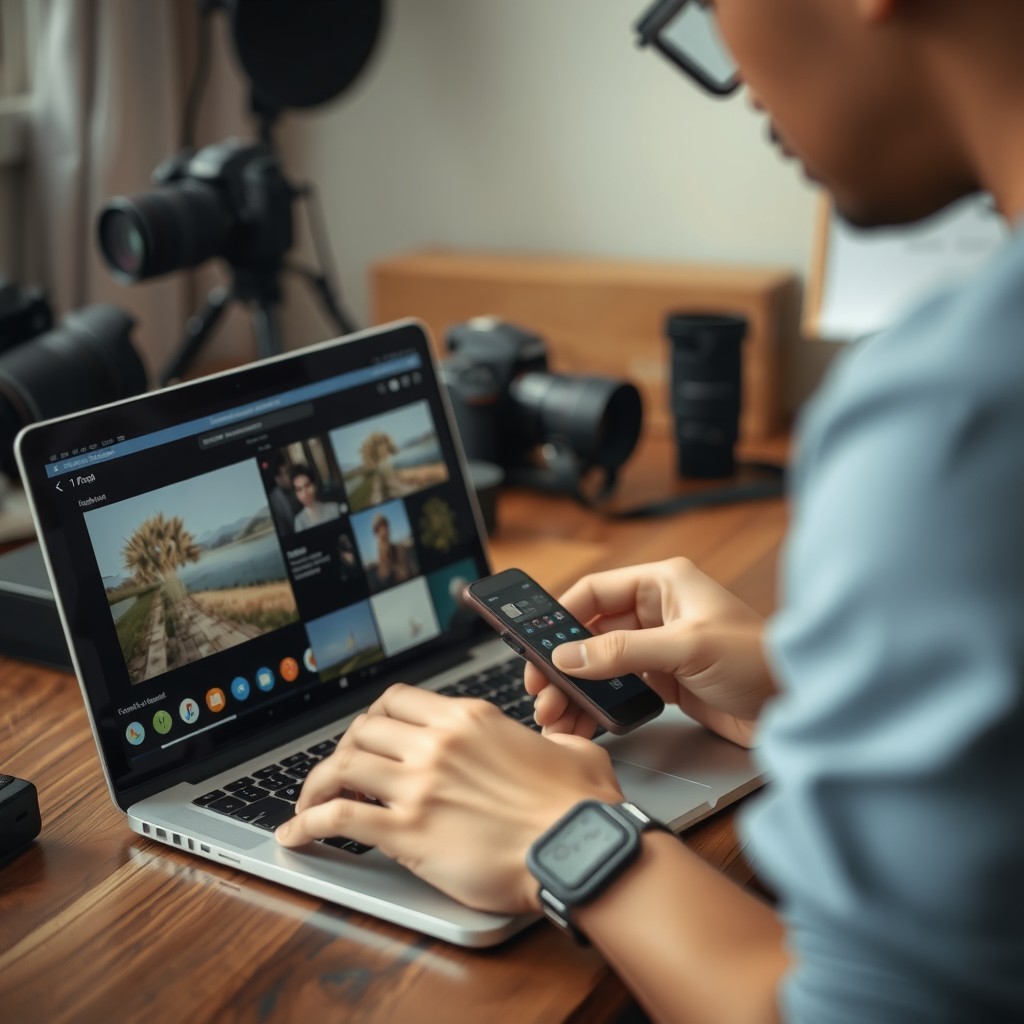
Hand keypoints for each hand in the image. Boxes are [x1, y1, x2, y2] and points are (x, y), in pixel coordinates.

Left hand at [275, 684, 623, 913]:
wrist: (578, 846)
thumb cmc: (578, 806)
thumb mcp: (570, 748)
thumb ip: (550, 738)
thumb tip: (553, 744)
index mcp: (469, 719)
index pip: (397, 700)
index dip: (374, 719)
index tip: (369, 737)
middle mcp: (437, 744)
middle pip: (362, 729)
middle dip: (344, 750)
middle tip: (341, 774)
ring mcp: (419, 785)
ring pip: (342, 766)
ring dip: (317, 785)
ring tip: (309, 803)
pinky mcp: (408, 831)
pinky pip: (339, 819)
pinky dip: (308, 824)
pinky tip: (295, 837)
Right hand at [524, 558, 773, 747]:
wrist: (800, 707)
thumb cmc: (761, 660)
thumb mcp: (686, 647)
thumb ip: (623, 650)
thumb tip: (570, 656)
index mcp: (664, 584)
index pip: (595, 592)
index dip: (561, 618)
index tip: (536, 646)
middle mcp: (658, 612)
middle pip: (591, 632)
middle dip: (563, 662)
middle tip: (540, 689)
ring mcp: (659, 649)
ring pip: (600, 665)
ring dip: (576, 689)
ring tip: (554, 714)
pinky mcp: (666, 682)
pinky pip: (618, 689)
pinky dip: (597, 705)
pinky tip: (581, 721)